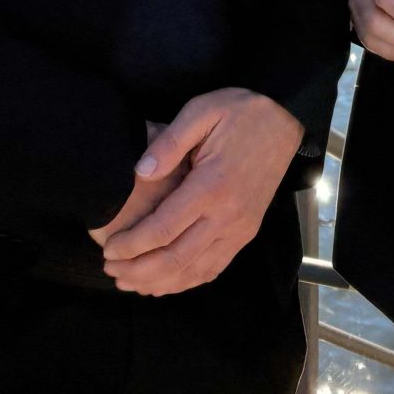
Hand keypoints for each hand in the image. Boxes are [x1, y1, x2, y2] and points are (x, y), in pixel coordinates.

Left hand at [97, 90, 304, 295]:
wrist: (284, 119)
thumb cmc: (239, 112)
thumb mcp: (201, 110)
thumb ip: (168, 142)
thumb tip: (139, 172)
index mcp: (211, 186)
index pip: (163, 229)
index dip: (132, 244)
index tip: (108, 249)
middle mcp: (227, 216)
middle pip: (176, 258)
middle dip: (138, 270)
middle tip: (110, 270)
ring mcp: (239, 229)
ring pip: (195, 270)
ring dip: (160, 282)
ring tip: (129, 282)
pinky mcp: (247, 233)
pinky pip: (215, 267)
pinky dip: (187, 281)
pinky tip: (166, 283)